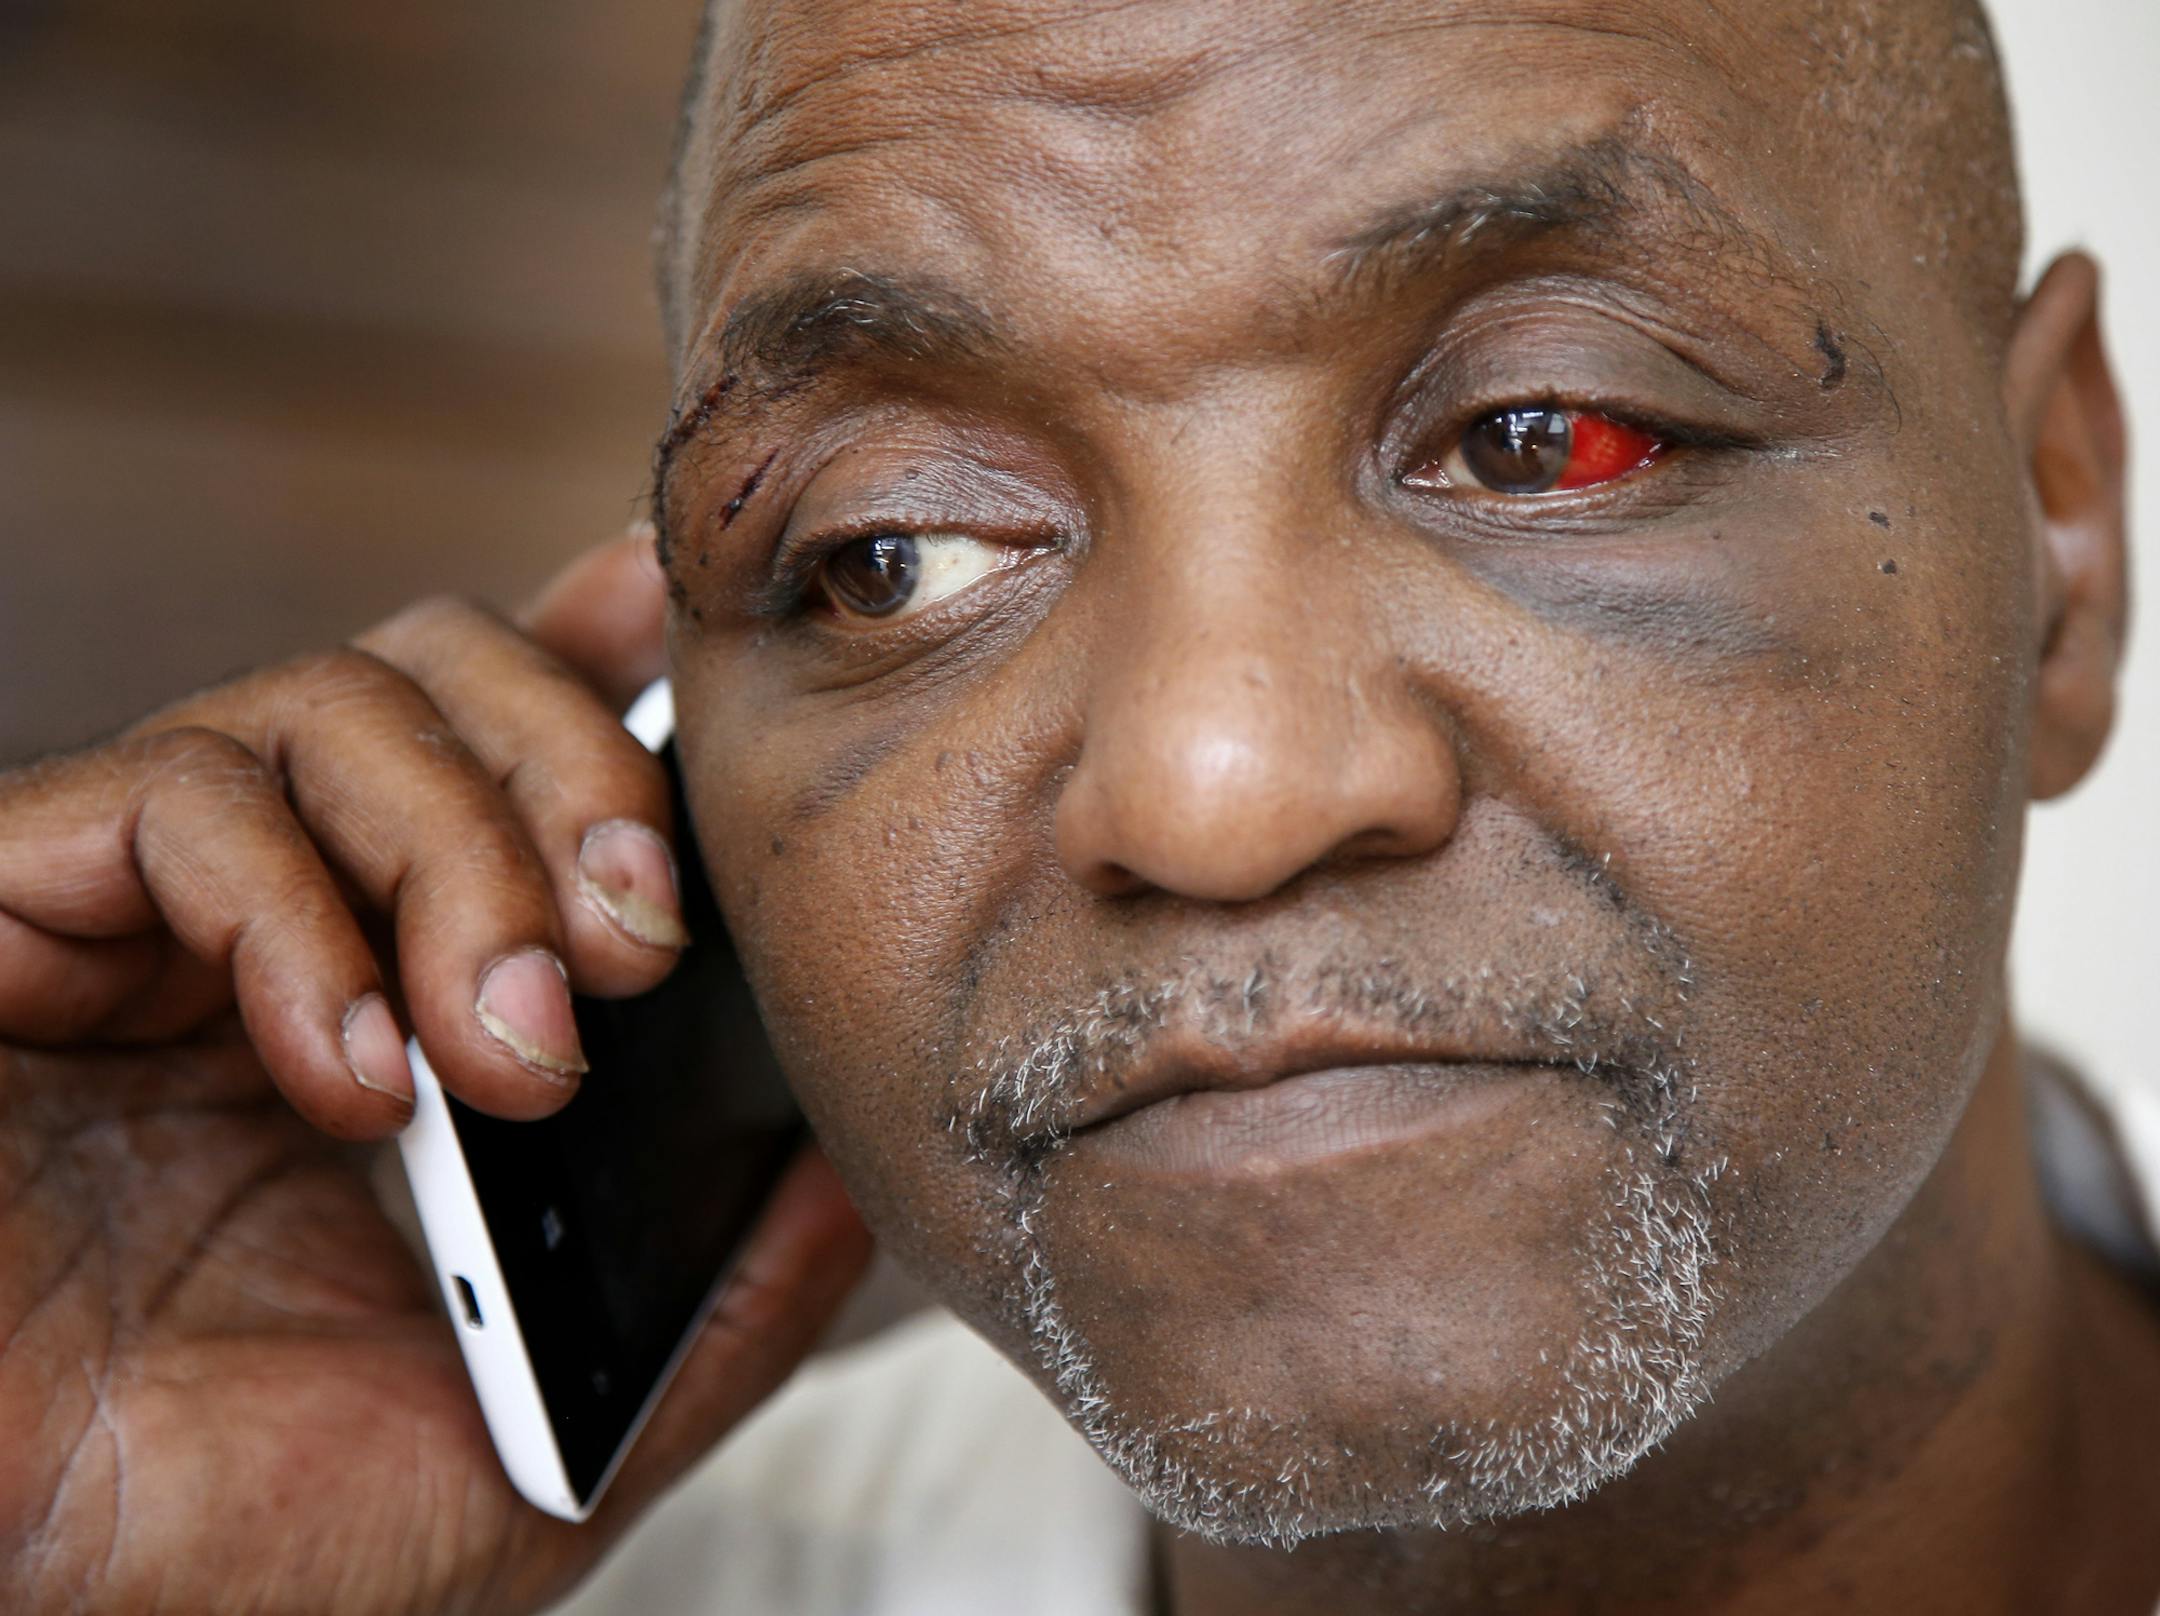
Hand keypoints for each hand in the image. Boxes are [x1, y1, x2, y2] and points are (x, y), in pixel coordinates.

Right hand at [0, 531, 872, 1614]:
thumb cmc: (226, 1551)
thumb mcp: (531, 1446)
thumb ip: (706, 1315)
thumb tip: (853, 1184)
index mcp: (385, 1010)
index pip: (493, 756)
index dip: (596, 665)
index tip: (690, 635)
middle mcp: (257, 931)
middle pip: (433, 675)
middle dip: (574, 775)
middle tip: (639, 946)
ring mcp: (125, 923)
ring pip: (326, 705)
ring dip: (464, 858)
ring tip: (511, 1055)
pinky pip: (171, 801)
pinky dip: (297, 916)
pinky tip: (351, 1077)